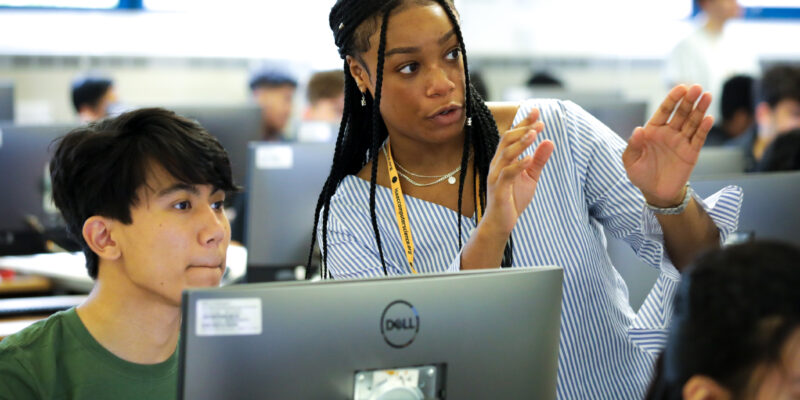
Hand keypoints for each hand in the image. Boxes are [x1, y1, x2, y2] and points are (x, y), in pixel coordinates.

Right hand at [483, 108, 554, 235]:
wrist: (500, 223)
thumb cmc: (513, 199)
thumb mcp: (530, 177)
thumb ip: (538, 160)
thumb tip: (549, 141)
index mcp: (503, 160)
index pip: (512, 136)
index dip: (523, 123)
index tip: (536, 111)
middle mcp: (497, 164)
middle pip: (507, 140)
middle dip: (522, 128)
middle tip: (539, 121)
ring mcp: (495, 176)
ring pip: (506, 154)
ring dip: (521, 143)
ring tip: (534, 134)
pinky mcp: (498, 189)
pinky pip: (507, 173)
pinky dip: (518, 165)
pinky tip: (528, 159)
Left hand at [623, 84, 712, 206]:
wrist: (655, 193)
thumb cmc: (640, 174)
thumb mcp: (631, 161)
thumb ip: (633, 146)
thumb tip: (638, 130)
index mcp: (653, 131)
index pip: (664, 111)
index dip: (672, 99)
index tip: (681, 88)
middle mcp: (669, 133)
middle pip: (681, 113)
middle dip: (688, 100)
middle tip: (696, 88)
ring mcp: (681, 141)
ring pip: (692, 122)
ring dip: (700, 109)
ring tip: (707, 96)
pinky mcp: (691, 153)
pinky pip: (699, 138)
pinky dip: (704, 128)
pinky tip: (709, 118)